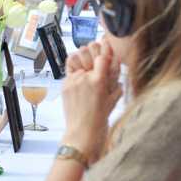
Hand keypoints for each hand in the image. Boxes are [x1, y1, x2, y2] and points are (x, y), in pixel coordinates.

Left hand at [60, 46, 121, 161]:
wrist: (82, 133)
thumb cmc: (100, 119)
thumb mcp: (113, 99)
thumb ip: (115, 82)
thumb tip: (116, 66)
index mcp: (99, 81)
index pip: (103, 55)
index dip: (106, 49)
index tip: (107, 47)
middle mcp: (83, 78)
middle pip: (87, 50)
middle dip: (93, 50)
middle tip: (96, 54)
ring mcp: (72, 80)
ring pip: (76, 57)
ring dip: (83, 58)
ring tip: (88, 64)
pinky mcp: (64, 84)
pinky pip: (70, 69)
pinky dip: (76, 69)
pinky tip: (81, 76)